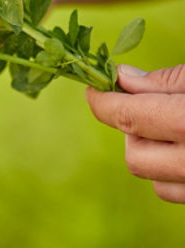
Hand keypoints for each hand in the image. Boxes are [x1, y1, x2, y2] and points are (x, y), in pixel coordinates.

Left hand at [86, 64, 184, 203]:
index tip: (92, 92)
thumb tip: (120, 78)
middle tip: (147, 108)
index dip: (102, 103)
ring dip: (149, 151)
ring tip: (172, 128)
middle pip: (134, 157)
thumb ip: (163, 82)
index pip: (128, 117)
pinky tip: (181, 147)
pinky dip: (168, 170)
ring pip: (152, 178)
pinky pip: (173, 191)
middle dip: (130, 130)